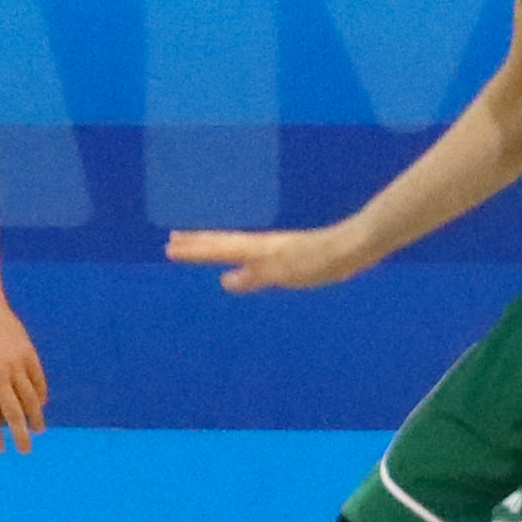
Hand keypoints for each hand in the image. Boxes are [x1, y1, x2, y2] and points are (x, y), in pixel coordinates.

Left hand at [0, 291, 46, 453]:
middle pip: (13, 413)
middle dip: (20, 434)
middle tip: (25, 449)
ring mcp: (15, 365)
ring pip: (30, 399)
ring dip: (35, 417)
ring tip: (38, 429)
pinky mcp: (28, 354)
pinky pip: (38, 380)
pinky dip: (40, 395)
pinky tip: (41, 405)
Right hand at [164, 224, 364, 291]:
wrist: (351, 247)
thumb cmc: (321, 260)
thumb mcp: (286, 271)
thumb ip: (256, 275)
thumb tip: (225, 280)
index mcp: (259, 248)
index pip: (219, 248)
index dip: (195, 249)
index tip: (170, 247)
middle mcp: (263, 246)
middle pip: (222, 243)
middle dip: (197, 243)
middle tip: (172, 241)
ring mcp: (274, 249)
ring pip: (235, 245)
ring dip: (213, 245)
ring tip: (197, 245)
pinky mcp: (287, 255)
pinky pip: (250, 254)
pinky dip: (235, 255)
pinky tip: (242, 263)